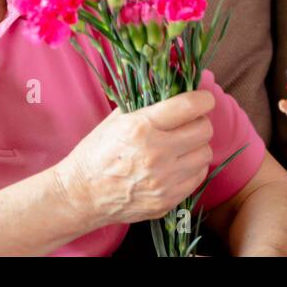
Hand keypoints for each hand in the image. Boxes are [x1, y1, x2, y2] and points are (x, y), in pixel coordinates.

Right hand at [54, 89, 216, 231]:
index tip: (204, 99)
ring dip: (197, 146)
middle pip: (204, 130)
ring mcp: (163, 181)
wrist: (81, 195)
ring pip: (205, 154)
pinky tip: (177, 164)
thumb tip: (176, 86)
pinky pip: (198, 177)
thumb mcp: (117, 119)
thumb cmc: (97, 152)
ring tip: (182, 146)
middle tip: (189, 123)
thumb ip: (147, 103)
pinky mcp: (167, 201)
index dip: (203, 99)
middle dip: (200, 122)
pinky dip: (192, 168)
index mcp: (142, 128)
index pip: (190, 106)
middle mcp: (156, 154)